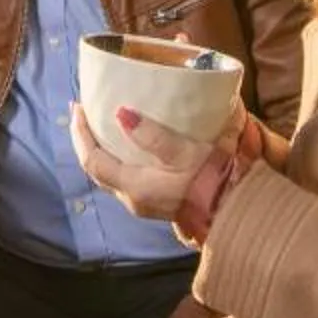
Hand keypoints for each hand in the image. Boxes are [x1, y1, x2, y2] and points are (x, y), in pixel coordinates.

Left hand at [71, 104, 258, 238]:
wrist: (239, 211)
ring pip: (112, 173)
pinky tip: (129, 142)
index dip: (81, 135)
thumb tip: (122, 114)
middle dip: (87, 139)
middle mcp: (134, 198)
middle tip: (84, 111)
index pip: (92, 161)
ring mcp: (146, 203)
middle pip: (97, 168)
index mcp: (134, 187)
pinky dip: (120, 156)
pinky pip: (127, 176)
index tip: (78, 107)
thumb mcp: (185, 153)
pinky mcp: (159, 201)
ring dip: (103, 148)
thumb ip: (153, 135)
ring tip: (103, 122)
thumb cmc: (214, 180)